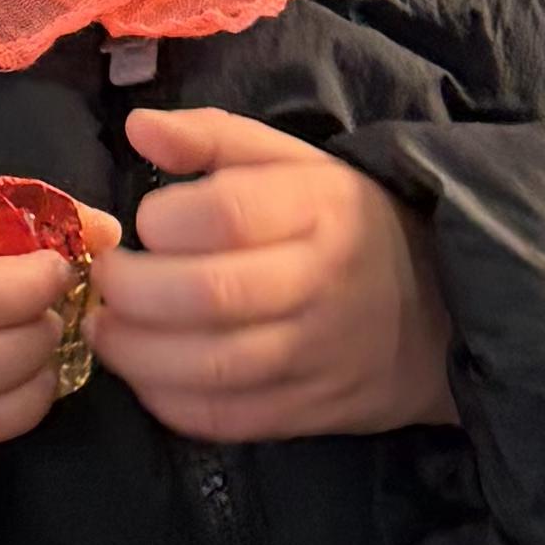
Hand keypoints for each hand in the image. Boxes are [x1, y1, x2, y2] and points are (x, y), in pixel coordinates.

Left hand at [96, 106, 456, 441]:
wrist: (439, 312)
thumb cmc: (345, 223)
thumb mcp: (295, 162)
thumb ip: (213, 138)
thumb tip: (138, 127)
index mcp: (319, 208)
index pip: (227, 213)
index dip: (163, 219)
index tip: (141, 224)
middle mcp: (320, 283)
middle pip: (207, 295)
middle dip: (130, 290)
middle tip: (105, 281)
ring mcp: (315, 356)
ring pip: (207, 366)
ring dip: (134, 352)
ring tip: (107, 328)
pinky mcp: (306, 412)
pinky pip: (222, 418)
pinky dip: (165, 399)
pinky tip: (145, 372)